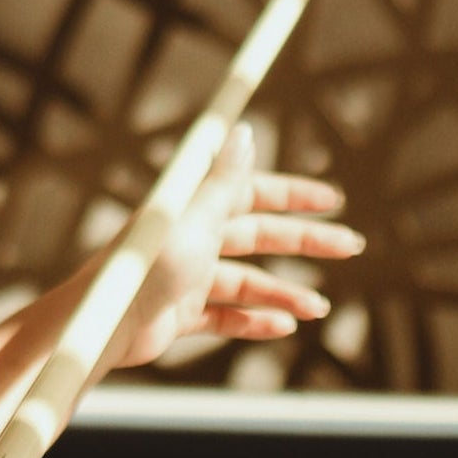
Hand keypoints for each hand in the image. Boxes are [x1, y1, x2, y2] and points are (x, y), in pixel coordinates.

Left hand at [106, 126, 362, 369]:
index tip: (333, 198)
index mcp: (193, 209)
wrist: (105, 326)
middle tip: (351, 246)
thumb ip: (222, 182)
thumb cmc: (144, 268)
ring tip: (317, 309)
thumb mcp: (193, 221)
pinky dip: (254, 321)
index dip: (292, 194)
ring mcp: (187, 278)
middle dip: (305, 241)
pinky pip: (226, 316)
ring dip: (284, 292)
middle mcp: (192, 239)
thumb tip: (243, 130)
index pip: (251, 192)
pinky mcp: (180, 313)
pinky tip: (283, 327)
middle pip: (258, 236)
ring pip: (247, 281)